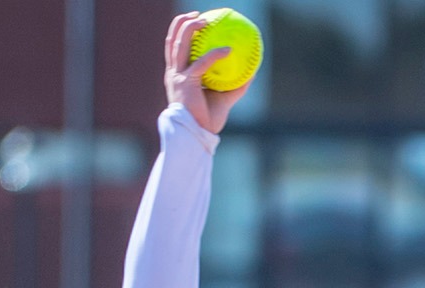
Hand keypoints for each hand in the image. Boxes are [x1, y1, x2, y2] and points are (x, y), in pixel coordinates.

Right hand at [163, 12, 251, 133]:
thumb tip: (252, 72)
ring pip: (179, 44)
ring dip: (190, 28)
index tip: (196, 23)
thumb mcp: (222, 100)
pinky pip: (202, 63)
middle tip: (198, 15)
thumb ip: (234, 86)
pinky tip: (228, 50)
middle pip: (171, 41)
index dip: (181, 32)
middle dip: (182, 23)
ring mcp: (177, 77)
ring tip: (205, 21)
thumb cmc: (206, 121)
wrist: (196, 136)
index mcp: (177, 76)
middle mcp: (174, 74)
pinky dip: (215, 54)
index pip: (174, 49)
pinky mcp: (186, 83)